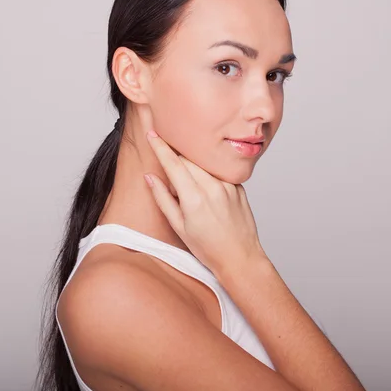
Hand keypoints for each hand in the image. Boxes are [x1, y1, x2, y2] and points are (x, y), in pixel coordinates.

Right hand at [144, 130, 266, 276]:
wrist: (240, 257)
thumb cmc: (208, 248)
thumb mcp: (179, 227)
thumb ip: (163, 199)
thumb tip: (150, 177)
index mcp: (194, 198)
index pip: (173, 163)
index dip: (160, 146)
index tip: (152, 133)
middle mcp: (213, 187)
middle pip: (188, 159)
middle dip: (176, 156)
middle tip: (170, 165)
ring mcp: (228, 185)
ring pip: (204, 163)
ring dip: (193, 165)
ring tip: (192, 188)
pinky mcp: (239, 187)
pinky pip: (219, 172)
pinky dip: (209, 174)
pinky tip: (208, 192)